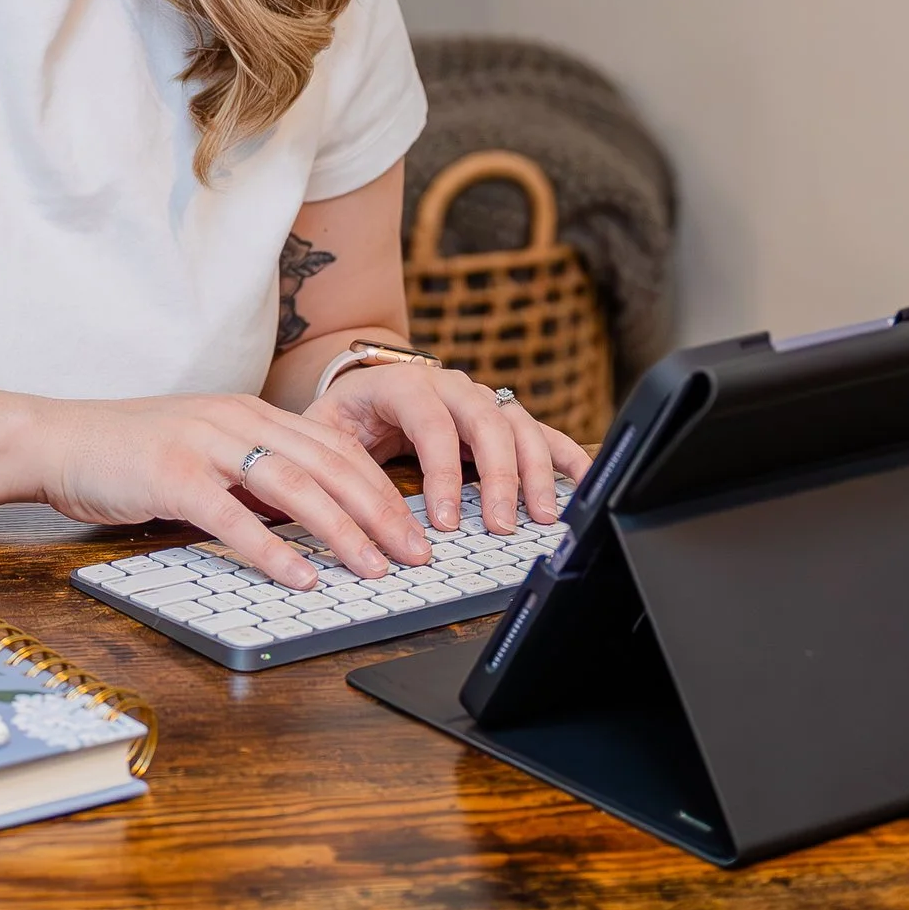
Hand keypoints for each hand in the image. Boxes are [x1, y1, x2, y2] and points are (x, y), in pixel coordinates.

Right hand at [28, 391, 437, 591]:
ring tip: (373, 567)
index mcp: (249, 412)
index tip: (411, 526)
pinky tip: (302, 576)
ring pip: (294, 487)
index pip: (334, 446)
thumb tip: (304, 516)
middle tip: (414, 553)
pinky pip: (234, 517)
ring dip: (341, 531)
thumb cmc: (128, 453)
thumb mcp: (203, 451)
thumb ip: (251, 476)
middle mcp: (235, 420)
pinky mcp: (172, 476)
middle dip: (379, 512)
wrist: (58, 439)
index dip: (380, 486)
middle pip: (328, 464)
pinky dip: (274, 550)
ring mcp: (204, 444)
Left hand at [307, 357, 588, 533]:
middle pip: (486, 421)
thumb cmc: (344, 414)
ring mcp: (479, 397)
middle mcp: (448, 385)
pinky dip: (564, 452)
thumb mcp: (324, 431)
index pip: (431, 424)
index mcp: (402, 384)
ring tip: (542, 515)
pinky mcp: (499, 416)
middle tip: (501, 525)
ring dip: (535, 470)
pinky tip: (583, 478)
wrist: (361, 386)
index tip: (446, 523)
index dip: (442, 473)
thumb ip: (338, 461)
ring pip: (517, 424)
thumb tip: (359, 510)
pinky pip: (539, 430)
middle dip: (499, 476)